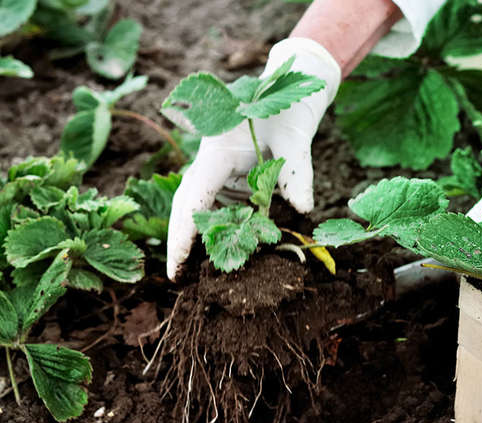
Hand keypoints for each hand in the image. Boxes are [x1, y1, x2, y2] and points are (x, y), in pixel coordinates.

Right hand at [167, 38, 341, 279]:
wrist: (291, 87)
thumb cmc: (289, 108)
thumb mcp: (297, 138)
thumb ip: (298, 174)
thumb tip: (304, 210)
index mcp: (217, 150)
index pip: (193, 196)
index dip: (183, 233)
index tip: (178, 263)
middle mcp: (211, 161)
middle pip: (186, 205)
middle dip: (181, 240)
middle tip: (177, 277)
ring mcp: (218, 168)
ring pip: (199, 207)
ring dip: (199, 237)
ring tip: (196, 273)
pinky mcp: (230, 174)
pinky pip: (219, 204)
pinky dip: (220, 226)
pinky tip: (225, 250)